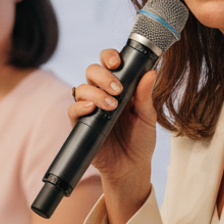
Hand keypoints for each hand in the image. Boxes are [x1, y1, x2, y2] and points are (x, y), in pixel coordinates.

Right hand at [70, 49, 158, 223]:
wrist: (131, 167)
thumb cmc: (141, 140)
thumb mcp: (148, 117)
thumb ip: (146, 95)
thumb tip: (150, 72)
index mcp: (119, 87)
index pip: (108, 63)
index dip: (109, 56)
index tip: (117, 63)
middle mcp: (101, 94)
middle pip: (92, 71)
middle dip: (103, 76)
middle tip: (118, 89)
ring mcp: (90, 109)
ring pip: (82, 88)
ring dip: (96, 93)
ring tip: (112, 106)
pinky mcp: (81, 124)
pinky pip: (73, 110)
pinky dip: (80, 107)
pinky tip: (92, 110)